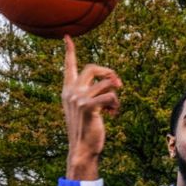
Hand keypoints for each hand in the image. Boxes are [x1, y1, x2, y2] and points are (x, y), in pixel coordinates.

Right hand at [62, 35, 121, 179]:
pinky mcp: (88, 107)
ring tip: (113, 108)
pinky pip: (110, 96)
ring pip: (106, 83)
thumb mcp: (85, 108)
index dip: (69, 51)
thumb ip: (92, 93)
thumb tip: (112, 82)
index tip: (67, 37)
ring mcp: (78, 98)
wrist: (82, 148)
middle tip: (118, 83)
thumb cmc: (86, 128)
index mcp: (68, 90)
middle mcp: (71, 91)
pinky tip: (112, 115)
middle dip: (108, 72)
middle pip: (92, 68)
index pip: (68, 66)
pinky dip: (116, 105)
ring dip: (115, 94)